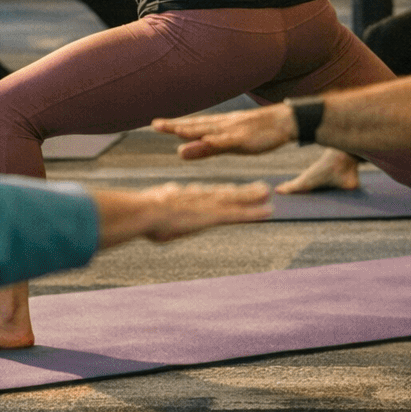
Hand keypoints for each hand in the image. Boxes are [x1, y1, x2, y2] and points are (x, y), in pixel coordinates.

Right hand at [136, 181, 272, 241]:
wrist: (146, 212)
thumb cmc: (143, 217)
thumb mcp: (151, 218)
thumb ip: (156, 220)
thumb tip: (148, 223)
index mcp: (184, 197)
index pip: (207, 194)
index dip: (221, 192)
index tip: (231, 190)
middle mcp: (199, 199)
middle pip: (225, 193)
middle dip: (243, 191)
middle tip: (258, 187)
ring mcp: (208, 206)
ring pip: (235, 201)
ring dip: (252, 198)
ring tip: (267, 194)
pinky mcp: (214, 216)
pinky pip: (238, 214)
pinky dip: (253, 213)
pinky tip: (266, 212)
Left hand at [152, 104, 296, 159]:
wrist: (283, 122)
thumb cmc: (255, 133)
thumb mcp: (226, 144)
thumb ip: (204, 149)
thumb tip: (179, 151)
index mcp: (217, 127)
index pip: (191, 125)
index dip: (173, 125)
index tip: (155, 124)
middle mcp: (222, 125)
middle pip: (196, 125)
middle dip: (176, 125)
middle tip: (156, 124)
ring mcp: (234, 130)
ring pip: (211, 130)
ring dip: (195, 130)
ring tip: (176, 130)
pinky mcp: (245, 138)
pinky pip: (230, 140)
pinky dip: (218, 140)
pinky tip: (208, 140)